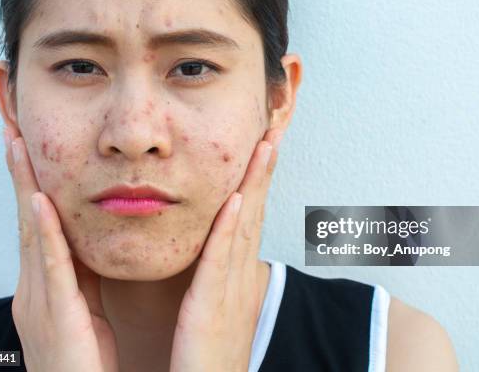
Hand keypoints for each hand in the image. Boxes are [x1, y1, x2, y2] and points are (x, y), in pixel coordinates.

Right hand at [3, 126, 118, 371]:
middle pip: (26, 220)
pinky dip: (44, 233)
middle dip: (20, 175)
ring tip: (18, 148)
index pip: (38, 225)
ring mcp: (38, 301)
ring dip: (25, 188)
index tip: (31, 152)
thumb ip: (84, 276)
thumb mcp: (84, 310)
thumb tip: (89, 243)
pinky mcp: (56, 315)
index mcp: (44, 286)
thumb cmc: (82, 364)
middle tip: (14, 132)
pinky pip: (52, 268)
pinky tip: (39, 203)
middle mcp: (33, 288)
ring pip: (32, 233)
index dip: (32, 185)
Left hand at [169, 128, 282, 371]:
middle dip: (264, 170)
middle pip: (253, 212)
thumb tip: (213, 252)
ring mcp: (228, 291)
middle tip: (272, 130)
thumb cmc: (205, 359)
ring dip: (254, 184)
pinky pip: (220, 262)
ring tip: (264, 147)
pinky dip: (229, 229)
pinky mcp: (209, 309)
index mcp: (233, 277)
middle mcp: (238, 277)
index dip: (256, 179)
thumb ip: (212, 280)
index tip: (261, 145)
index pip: (246, 217)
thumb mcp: (212, 311)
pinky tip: (235, 199)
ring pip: (243, 227)